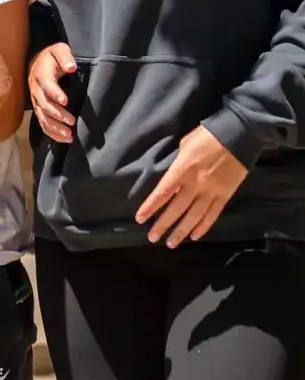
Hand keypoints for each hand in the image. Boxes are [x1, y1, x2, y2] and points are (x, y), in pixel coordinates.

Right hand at [30, 43, 77, 142]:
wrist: (38, 62)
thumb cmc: (52, 57)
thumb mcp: (59, 50)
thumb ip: (65, 56)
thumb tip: (71, 67)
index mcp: (40, 74)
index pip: (46, 85)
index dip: (54, 93)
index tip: (66, 101)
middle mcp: (35, 89)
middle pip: (43, 104)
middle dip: (57, 114)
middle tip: (72, 122)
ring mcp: (35, 101)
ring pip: (42, 117)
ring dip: (55, 127)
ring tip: (70, 135)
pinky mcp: (38, 109)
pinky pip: (42, 123)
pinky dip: (52, 133)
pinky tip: (64, 139)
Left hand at [135, 124, 248, 247]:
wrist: (238, 135)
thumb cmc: (208, 135)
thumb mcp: (185, 144)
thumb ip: (178, 163)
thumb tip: (173, 175)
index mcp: (182, 170)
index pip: (162, 193)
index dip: (151, 207)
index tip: (141, 219)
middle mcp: (195, 184)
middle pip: (176, 209)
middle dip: (163, 225)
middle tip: (152, 238)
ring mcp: (211, 191)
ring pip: (194, 217)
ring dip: (181, 231)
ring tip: (171, 243)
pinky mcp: (225, 195)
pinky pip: (212, 215)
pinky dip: (203, 227)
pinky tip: (194, 236)